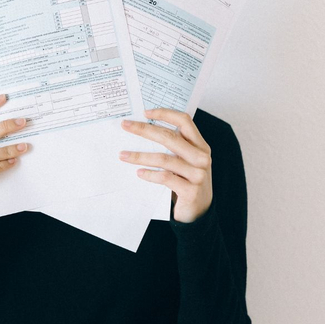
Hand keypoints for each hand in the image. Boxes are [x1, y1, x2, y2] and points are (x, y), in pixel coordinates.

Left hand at [119, 108, 212, 222]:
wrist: (200, 211)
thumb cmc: (188, 181)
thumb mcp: (186, 161)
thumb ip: (175, 147)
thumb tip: (144, 130)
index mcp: (200, 145)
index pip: (184, 121)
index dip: (165, 114)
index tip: (145, 112)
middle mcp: (201, 157)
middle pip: (170, 137)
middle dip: (144, 130)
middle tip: (126, 126)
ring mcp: (198, 174)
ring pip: (164, 159)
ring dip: (140, 156)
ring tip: (123, 155)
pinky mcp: (190, 190)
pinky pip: (165, 178)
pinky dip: (149, 175)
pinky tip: (138, 173)